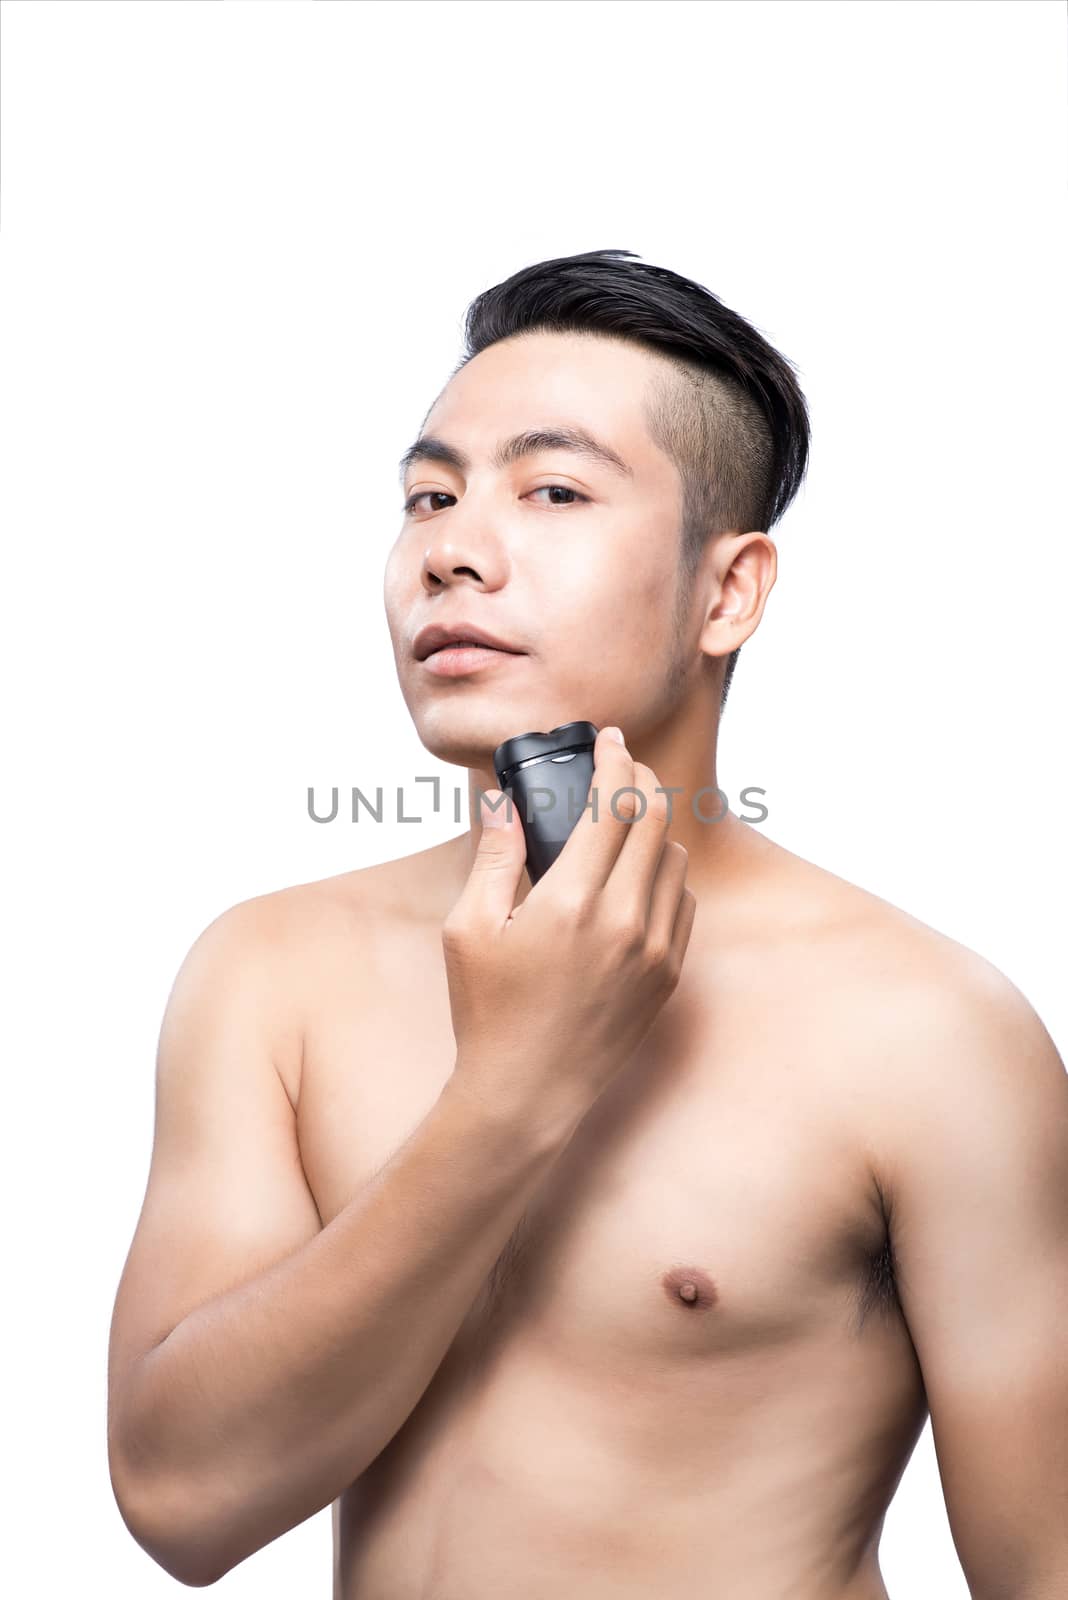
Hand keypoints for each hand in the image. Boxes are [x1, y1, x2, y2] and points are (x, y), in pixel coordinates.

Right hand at [442, 725, 695, 1130]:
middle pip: (655, 819)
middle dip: (641, 780)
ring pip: (676, 859)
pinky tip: (637, 877)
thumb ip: (492, 856)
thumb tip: (503, 801)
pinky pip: (683, 904)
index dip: (615, 760)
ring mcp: (655, 950)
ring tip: (626, 822)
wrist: (527, 1092)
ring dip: (655, 828)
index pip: (614, 804)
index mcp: (572, 901)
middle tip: (622, 767)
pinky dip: (665, 876)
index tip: (610, 739)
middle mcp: (625, 920)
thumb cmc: (488, 1011)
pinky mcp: (668, 976)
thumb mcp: (469, 928)